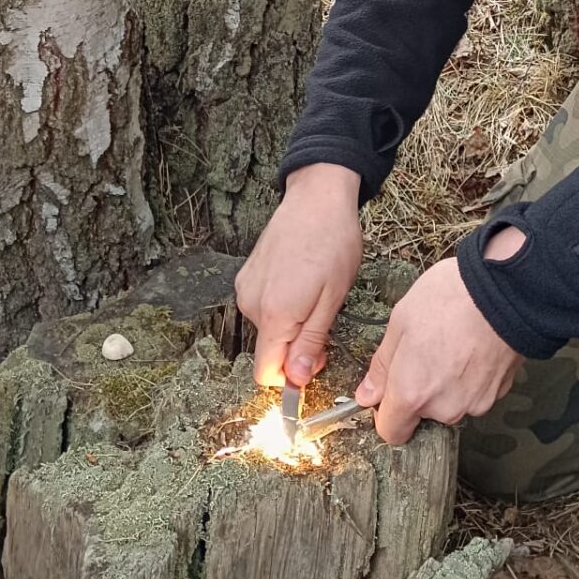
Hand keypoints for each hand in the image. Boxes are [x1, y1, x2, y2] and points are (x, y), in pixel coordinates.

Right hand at [236, 164, 362, 388]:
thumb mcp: (332, 298)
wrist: (316, 197)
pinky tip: (300, 280)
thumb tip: (295, 381)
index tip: (316, 358)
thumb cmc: (333, 243)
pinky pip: (262, 306)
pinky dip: (280, 304)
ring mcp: (246, 287)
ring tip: (314, 292)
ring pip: (267, 328)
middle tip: (325, 319)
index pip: (266, 373)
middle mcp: (250, 303)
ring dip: (290, 323)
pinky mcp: (246, 274)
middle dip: (296, 347)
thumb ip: (311, 342)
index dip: (292, 376)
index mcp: (274, 314)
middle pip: (269, 350)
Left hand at [355, 247, 522, 445]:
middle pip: (424, 413)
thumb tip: (368, 395)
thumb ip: (382, 365)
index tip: (389, 390)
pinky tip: (473, 346)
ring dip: (448, 383)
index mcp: (412, 393)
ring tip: (453, 342)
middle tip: (426, 349)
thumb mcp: (401, 320)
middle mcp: (444, 408)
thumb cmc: (449, 299)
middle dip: (421, 389)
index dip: (386, 413)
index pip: (391, 432)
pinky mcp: (498, 393)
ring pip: (451, 402)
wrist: (505, 290)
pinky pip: (474, 393)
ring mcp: (474, 403)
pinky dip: (471, 377)